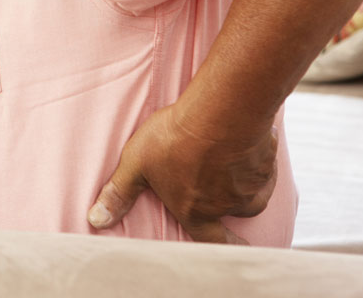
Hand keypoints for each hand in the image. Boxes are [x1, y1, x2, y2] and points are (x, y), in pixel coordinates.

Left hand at [87, 103, 277, 243]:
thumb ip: (118, 193)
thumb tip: (95, 220)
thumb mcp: (136, 164)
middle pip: (236, 213)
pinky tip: (251, 141)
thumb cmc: (175, 138)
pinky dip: (260, 158)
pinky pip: (265, 166)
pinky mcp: (266, 163)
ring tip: (237, 160)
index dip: (222, 245)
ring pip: (253, 190)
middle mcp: (227, 205)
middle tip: (238, 196)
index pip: (211, 240)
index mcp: (196, 211)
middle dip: (236, 207)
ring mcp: (250, 186)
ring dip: (247, 179)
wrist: (218, 114)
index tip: (236, 247)